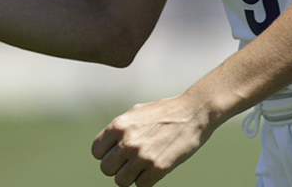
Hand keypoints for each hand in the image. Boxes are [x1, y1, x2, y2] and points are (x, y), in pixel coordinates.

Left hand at [91, 94, 211, 186]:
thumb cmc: (165, 112)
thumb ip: (120, 130)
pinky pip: (141, 185)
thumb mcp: (137, 113)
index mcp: (119, 126)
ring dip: (131, 176)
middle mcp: (127, 141)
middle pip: (106, 169)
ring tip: (143, 166)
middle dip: (118, 167)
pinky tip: (156, 167)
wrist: (194, 112)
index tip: (119, 153)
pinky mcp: (158, 168)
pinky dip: (147, 180)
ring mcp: (142, 156)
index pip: (97, 152)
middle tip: (132, 161)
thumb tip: (108, 147)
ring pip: (121, 181)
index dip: (107, 154)